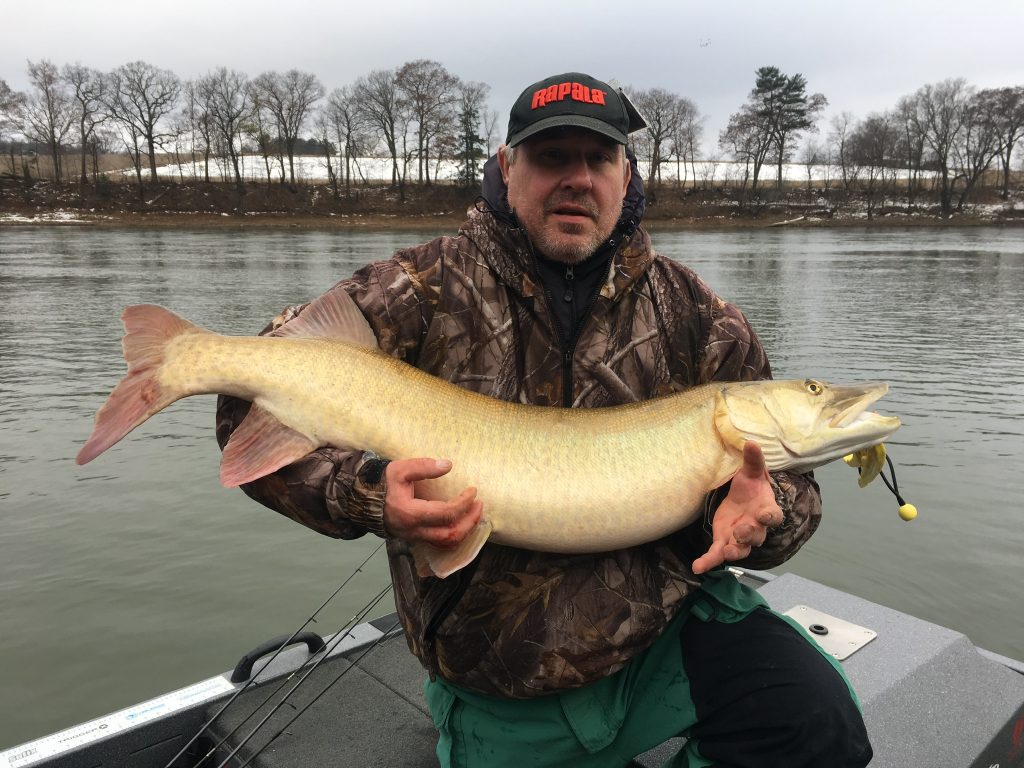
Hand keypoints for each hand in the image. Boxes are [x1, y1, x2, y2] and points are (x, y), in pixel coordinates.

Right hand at [383, 458, 482, 547]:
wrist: (363, 499)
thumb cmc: (381, 483)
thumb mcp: (400, 469)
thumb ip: (423, 467)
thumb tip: (448, 465)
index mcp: (411, 513)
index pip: (446, 513)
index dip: (464, 503)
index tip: (473, 491)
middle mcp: (414, 530)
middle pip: (450, 534)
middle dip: (470, 521)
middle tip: (479, 505)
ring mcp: (414, 537)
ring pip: (446, 543)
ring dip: (464, 530)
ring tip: (474, 514)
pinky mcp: (415, 538)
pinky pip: (439, 543)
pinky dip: (454, 534)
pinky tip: (461, 523)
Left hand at [692, 441, 782, 574]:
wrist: (742, 499)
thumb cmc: (750, 487)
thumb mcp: (750, 472)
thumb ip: (752, 461)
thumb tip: (751, 441)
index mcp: (766, 508)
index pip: (773, 515)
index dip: (769, 515)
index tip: (764, 514)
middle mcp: (756, 527)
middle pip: (756, 535)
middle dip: (749, 534)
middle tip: (740, 531)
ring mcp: (739, 537)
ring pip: (740, 549)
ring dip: (733, 551)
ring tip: (724, 552)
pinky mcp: (724, 541)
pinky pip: (717, 554)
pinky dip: (708, 562)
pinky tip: (698, 568)